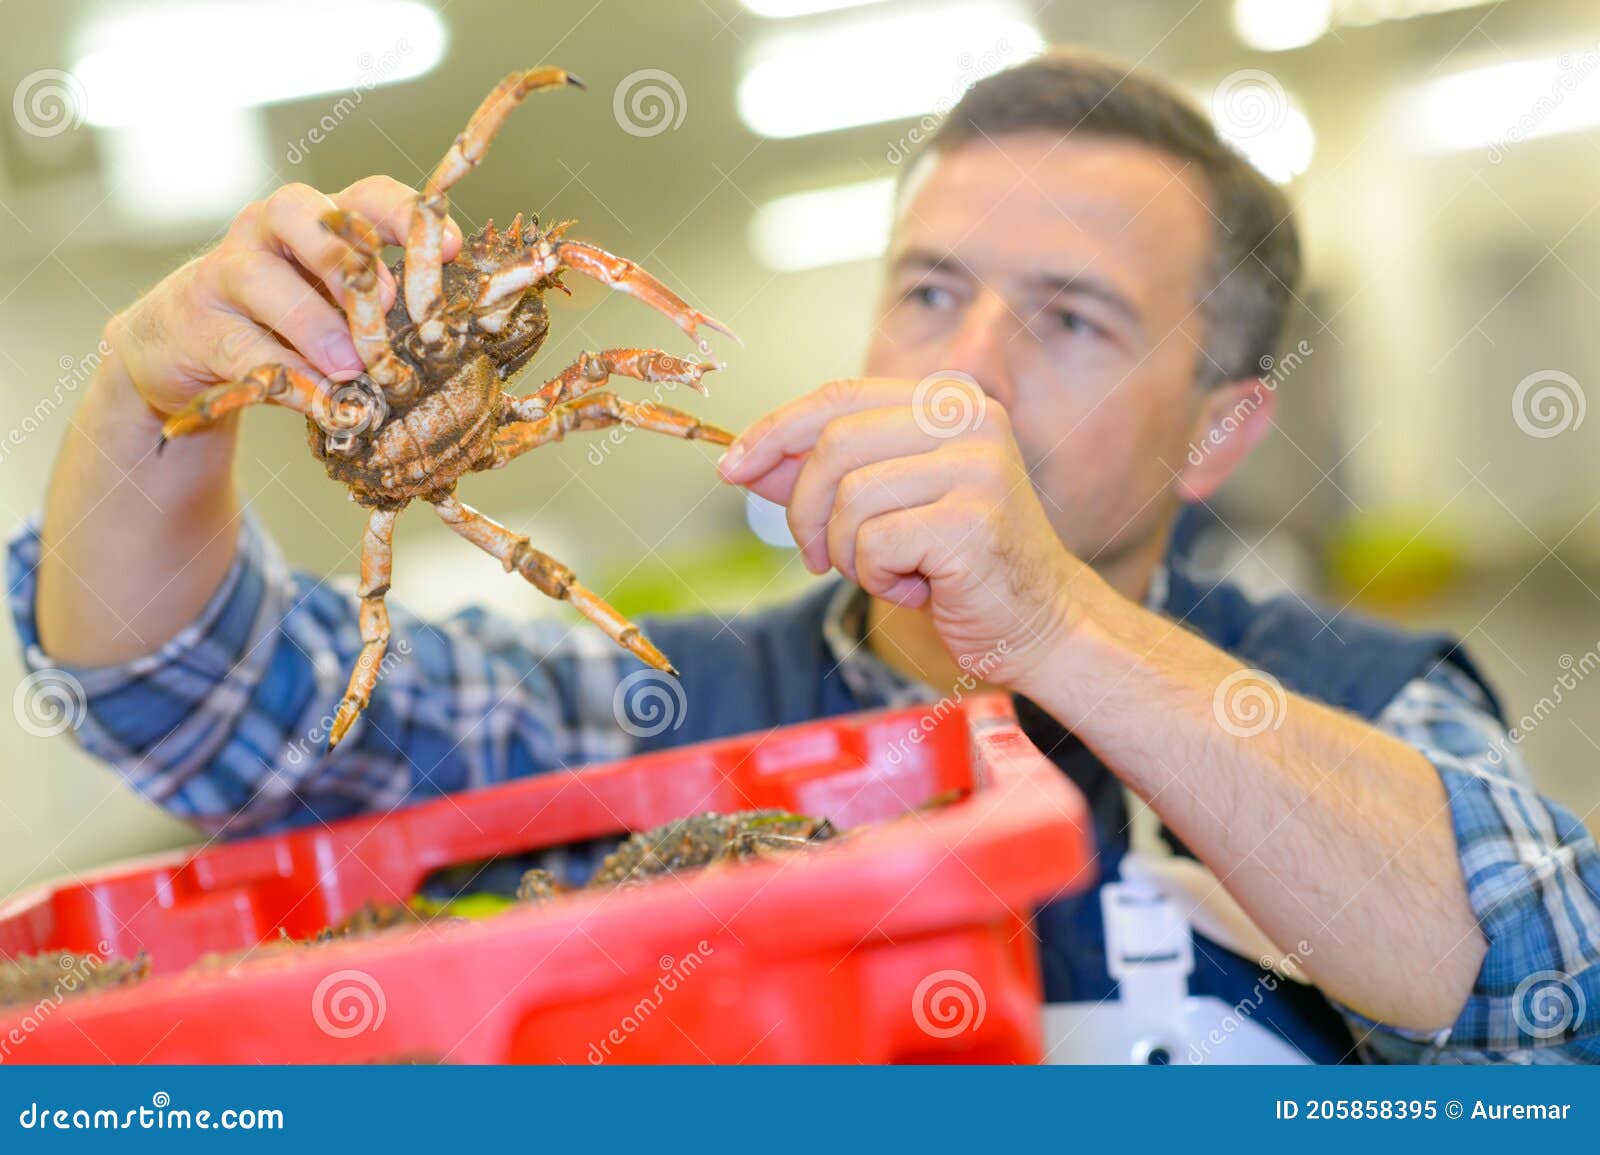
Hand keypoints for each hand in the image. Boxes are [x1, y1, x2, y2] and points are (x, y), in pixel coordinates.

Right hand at [102, 177, 460, 419]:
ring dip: (314, 324)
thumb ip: (382, 311)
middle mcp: (266, 231)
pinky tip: (320, 401)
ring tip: (351, 367)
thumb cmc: (286, 319)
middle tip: (387, 303)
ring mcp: (224, 272)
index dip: (406, 215)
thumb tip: (442, 342)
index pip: (364, 196)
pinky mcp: (196, 326)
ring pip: (262, 279)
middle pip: (299, 213)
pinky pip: (241, 347)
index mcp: (317, 220)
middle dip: (345, 256)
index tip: (450, 249)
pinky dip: (285, 377)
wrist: (186, 343)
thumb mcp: (339, 306)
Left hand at [718, 376, 1092, 691]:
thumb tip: (745, 462)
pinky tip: (920, 587)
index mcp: (947, 399)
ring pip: (850, 499)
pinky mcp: (973, 519)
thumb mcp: (884, 506)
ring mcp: (977, 466)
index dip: (774, 431)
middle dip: (806, 510)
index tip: (731, 467)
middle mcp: (969, 418)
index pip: (838, 397)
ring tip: (890, 571)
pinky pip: (875, 544)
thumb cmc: (958, 563)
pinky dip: (879, 578)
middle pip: (833, 445)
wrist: (1041, 623)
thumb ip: (821, 477)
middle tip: (820, 556)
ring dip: (849, 552)